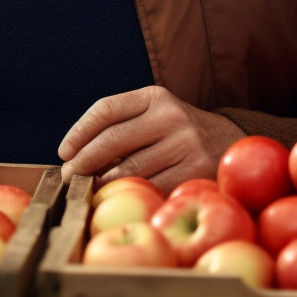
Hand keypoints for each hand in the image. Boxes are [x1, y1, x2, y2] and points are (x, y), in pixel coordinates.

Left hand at [57, 86, 242, 192]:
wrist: (232, 145)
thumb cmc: (178, 134)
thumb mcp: (156, 117)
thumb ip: (123, 128)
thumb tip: (75, 157)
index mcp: (155, 97)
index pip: (106, 109)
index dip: (79, 131)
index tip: (64, 151)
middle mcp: (171, 117)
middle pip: (112, 140)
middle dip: (84, 161)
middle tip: (69, 176)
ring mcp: (186, 145)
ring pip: (129, 170)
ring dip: (103, 183)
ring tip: (89, 188)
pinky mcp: (196, 172)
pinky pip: (152, 189)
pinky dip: (132, 195)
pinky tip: (121, 198)